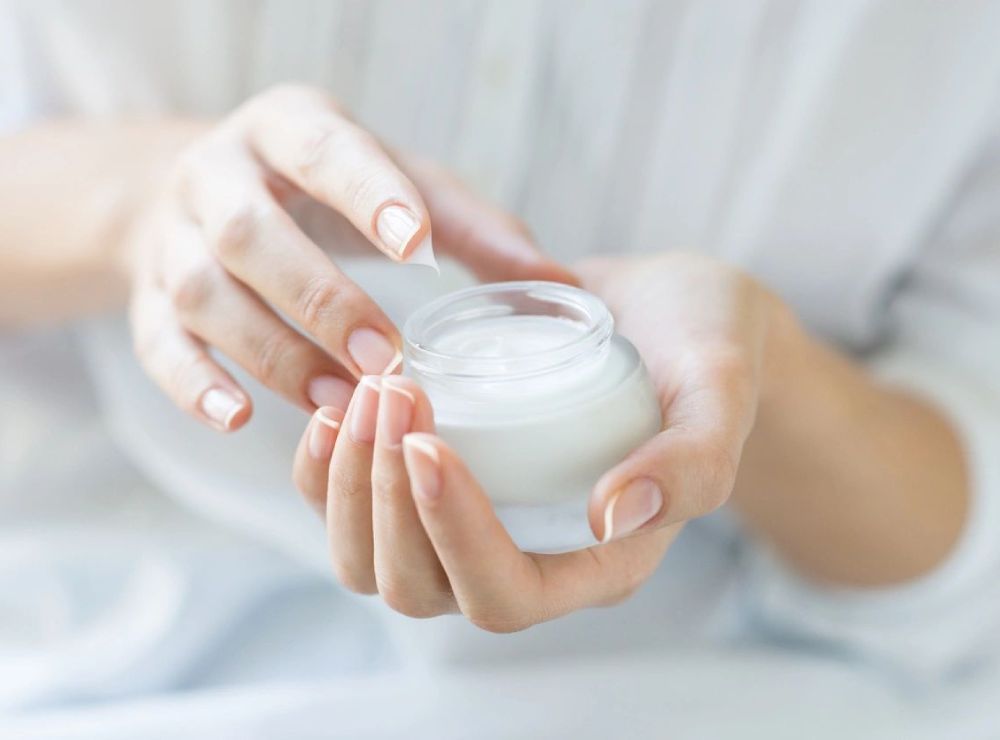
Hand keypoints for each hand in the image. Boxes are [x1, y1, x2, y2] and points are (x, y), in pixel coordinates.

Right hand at [122, 84, 571, 431]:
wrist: (203, 189)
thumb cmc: (323, 189)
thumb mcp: (393, 180)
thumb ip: (469, 227)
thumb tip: (559, 285)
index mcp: (287, 128)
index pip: (322, 151)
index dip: (365, 194)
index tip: (415, 245)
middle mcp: (217, 175)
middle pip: (252, 232)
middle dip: (319, 296)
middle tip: (384, 357)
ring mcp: (173, 238)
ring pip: (205, 293)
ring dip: (272, 352)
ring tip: (338, 402)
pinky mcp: (147, 298)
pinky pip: (156, 343)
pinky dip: (194, 386)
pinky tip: (239, 419)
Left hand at [291, 252, 789, 630]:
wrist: (670, 312)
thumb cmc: (705, 349)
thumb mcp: (720, 390)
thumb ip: (692, 459)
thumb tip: (616, 515)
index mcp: (597, 563)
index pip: (503, 593)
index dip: (454, 534)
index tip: (429, 440)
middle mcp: (527, 558)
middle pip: (419, 586)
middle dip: (387, 499)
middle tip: (391, 395)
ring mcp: (475, 522)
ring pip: (373, 558)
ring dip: (350, 484)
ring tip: (364, 393)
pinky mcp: (440, 480)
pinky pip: (357, 507)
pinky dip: (328, 470)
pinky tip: (334, 407)